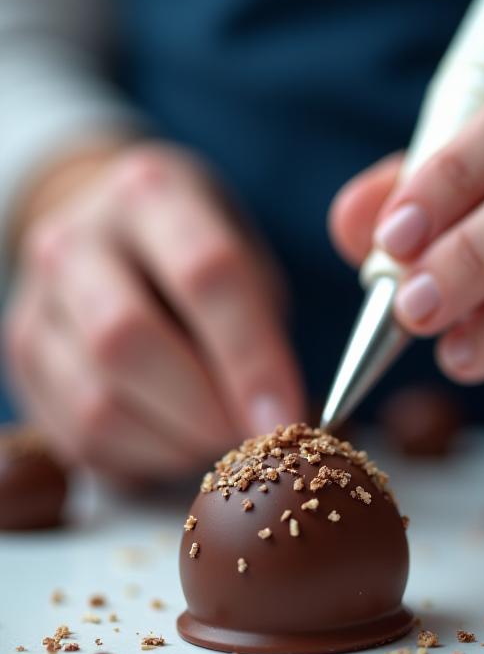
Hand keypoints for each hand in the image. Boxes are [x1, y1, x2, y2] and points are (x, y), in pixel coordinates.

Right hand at [4, 142, 302, 479]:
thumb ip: (261, 325)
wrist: (110, 239)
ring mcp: (36, 302)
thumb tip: (282, 418)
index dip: (251, 358)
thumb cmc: (196, 254)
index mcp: (151, 194)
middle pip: (128, 340)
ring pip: (97, 403)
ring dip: (173, 443)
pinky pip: (78, 437)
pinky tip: (173, 440)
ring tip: (215, 436)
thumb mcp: (244, 259)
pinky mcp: (24, 358)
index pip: (206, 274)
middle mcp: (76, 240)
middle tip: (250, 435)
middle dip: (202, 410)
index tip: (287, 416)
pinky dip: (140, 458)